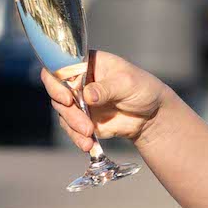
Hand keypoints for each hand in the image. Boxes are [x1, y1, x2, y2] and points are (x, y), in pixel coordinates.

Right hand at [40, 51, 166, 152]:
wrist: (151, 115)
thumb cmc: (142, 88)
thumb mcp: (127, 83)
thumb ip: (107, 88)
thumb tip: (88, 95)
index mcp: (87, 63)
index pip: (60, 66)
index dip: (56, 82)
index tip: (67, 98)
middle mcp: (78, 80)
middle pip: (58, 93)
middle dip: (69, 112)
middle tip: (84, 125)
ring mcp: (78, 100)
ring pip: (63, 113)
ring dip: (73, 127)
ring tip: (89, 136)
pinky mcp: (82, 119)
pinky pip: (71, 128)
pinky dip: (77, 137)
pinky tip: (87, 144)